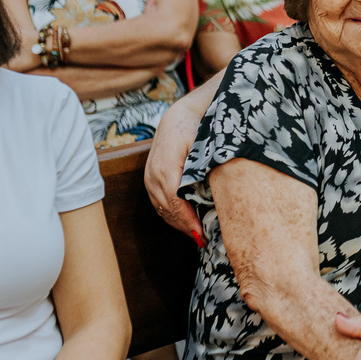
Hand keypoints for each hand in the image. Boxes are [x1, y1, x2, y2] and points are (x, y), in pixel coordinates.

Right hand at [144, 105, 202, 238]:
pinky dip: (171, 215)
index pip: (175, 202)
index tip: (201, 234)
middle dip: (184, 226)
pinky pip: (158, 204)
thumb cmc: (194, 130)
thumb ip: (203, 168)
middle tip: (203, 240)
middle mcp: (153, 176)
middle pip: (167, 209)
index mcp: (166, 168)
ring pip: (161, 209)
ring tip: (196, 235)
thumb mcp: (203, 146)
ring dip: (178, 224)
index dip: (187, 220)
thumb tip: (212, 192)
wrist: (177, 119)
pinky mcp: (149, 180)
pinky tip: (185, 222)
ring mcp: (149, 179)